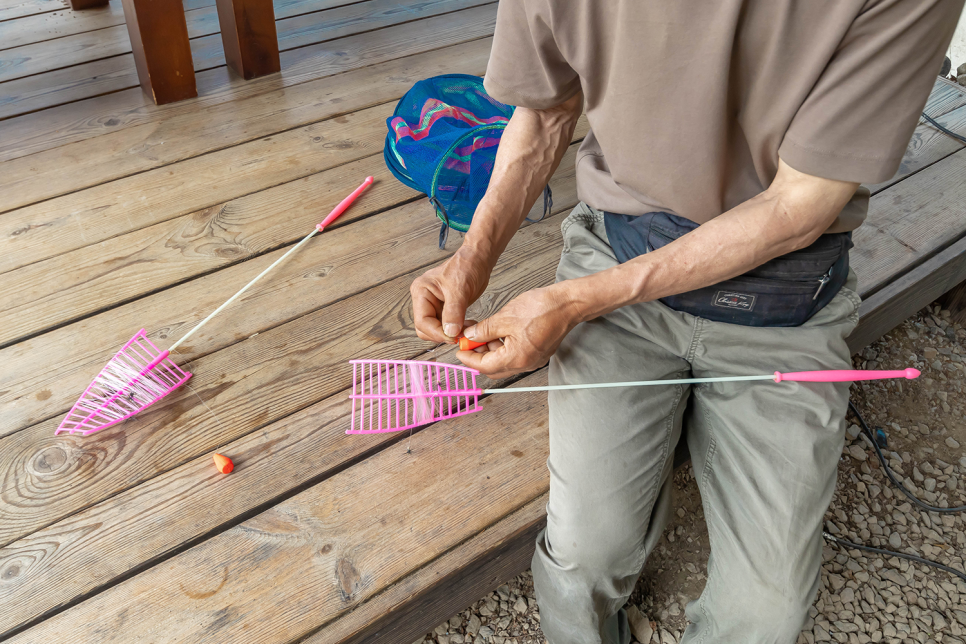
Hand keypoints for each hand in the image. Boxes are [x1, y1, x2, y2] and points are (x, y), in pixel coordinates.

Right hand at [411, 248, 492, 343]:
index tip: (454, 338)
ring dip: (450, 334)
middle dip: (442, 335)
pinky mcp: (444, 308)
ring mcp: (433, 304)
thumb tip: (449, 333)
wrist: (478, 259)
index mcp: (421, 292)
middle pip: (425, 328)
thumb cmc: (467, 266)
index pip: (423, 321)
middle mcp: (423, 299)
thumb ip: (453, 313)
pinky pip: (446, 325)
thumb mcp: (460, 290)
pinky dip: (455, 329)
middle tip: (460, 336)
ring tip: (465, 330)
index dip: (437, 333)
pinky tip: (466, 326)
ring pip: (435, 329)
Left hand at [457, 283, 580, 378]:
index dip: (468, 359)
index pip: (484, 366)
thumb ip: (484, 330)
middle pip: (494, 368)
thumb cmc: (542, 309)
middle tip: (469, 341)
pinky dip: (503, 348)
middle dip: (478, 356)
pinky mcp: (538, 352)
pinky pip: (515, 356)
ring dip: (490, 351)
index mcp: (516, 358)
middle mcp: (525, 364)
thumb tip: (471, 336)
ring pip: (504, 362)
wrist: (568, 304)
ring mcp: (533, 359)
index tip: (459, 350)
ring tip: (482, 334)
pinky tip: (497, 333)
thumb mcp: (505, 317)